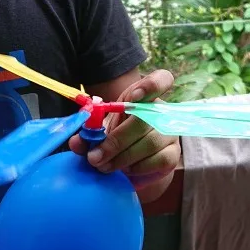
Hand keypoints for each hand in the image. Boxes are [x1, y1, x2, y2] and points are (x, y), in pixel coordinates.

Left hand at [69, 69, 179, 197]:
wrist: (133, 160)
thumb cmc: (117, 137)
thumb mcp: (101, 131)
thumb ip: (89, 134)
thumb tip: (75, 142)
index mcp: (143, 96)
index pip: (162, 79)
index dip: (151, 85)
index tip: (133, 97)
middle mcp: (161, 111)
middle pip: (144, 120)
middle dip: (116, 141)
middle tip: (95, 158)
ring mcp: (170, 132)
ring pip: (150, 143)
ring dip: (123, 158)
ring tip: (105, 166)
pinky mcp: (173, 154)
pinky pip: (158, 160)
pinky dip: (137, 167)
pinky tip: (126, 169)